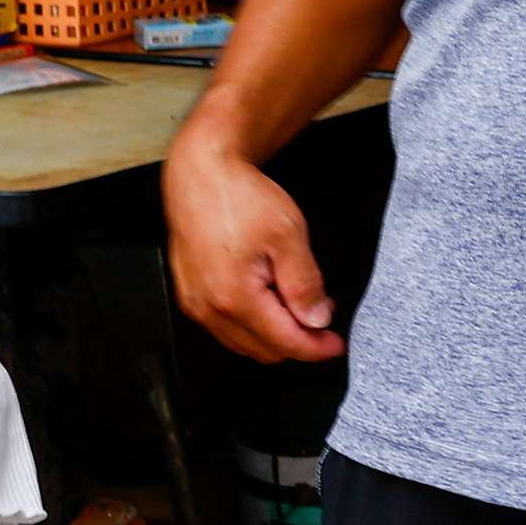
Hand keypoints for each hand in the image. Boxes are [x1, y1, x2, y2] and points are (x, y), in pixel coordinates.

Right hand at [166, 134, 343, 361]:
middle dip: (297, 341)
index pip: (285, 343)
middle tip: (321, 316)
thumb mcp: (288, 235)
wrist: (200, 173)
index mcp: (235, 297)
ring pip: (244, 344)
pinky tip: (268, 298)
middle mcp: (208, 309)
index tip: (335, 343)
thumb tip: (316, 320)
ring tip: (295, 302)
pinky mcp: (189, 296)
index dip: (316, 348)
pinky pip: (225, 328)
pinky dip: (252, 324)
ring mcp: (195, 305)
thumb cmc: (239, 196)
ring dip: (274, 334)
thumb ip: (304, 284)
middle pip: (264, 351)